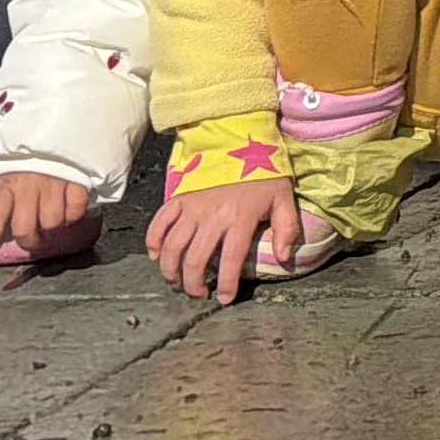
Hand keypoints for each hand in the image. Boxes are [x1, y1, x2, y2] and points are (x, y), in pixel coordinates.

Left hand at [0, 168, 94, 266]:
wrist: (56, 126)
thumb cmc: (22, 160)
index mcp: (7, 185)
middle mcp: (29, 186)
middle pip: (25, 228)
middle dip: (29, 241)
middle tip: (33, 239)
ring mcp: (54, 183)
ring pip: (52, 223)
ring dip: (52, 227)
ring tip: (52, 220)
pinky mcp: (76, 180)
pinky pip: (75, 210)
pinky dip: (73, 216)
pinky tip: (68, 210)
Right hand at [146, 176, 303, 300]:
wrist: (240, 140)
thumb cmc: (263, 173)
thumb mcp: (283, 198)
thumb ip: (286, 229)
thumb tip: (284, 260)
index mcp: (240, 218)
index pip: (229, 260)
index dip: (225, 284)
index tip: (224, 300)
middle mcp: (212, 215)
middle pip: (195, 259)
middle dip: (194, 284)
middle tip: (199, 294)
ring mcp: (192, 207)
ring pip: (173, 247)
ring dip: (171, 270)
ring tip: (177, 282)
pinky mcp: (179, 197)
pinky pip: (159, 222)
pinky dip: (153, 241)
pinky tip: (156, 256)